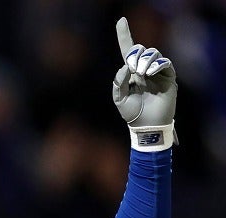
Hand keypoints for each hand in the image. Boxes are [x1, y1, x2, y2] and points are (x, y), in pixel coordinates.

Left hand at [112, 17, 177, 149]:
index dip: (124, 35)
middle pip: (140, 49)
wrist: (146, 126)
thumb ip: (119, 82)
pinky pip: (165, 63)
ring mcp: (157, 72)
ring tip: (141, 73)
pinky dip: (156, 64)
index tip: (121, 21)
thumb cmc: (132, 114)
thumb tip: (125, 66)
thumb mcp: (119, 98)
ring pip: (153, 53)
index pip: (128, 51)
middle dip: (134, 54)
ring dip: (145, 60)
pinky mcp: (169, 77)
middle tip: (132, 68)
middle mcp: (144, 69)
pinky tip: (149, 73)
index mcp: (131, 73)